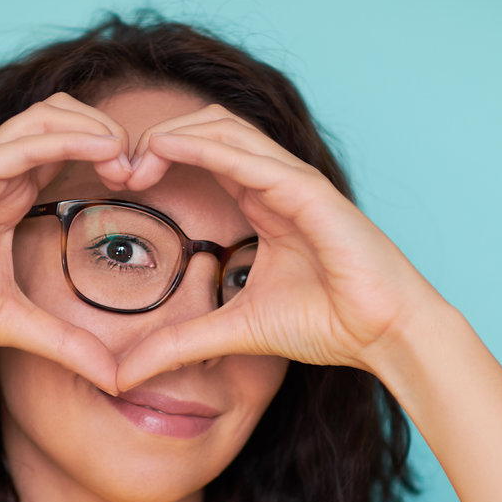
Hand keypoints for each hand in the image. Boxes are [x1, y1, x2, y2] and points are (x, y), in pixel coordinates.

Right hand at [0, 93, 131, 392]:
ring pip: (46, 116)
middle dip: (110, 131)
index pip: (68, 146)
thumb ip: (66, 345)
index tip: (142, 183)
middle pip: (63, 115)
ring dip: (95, 128)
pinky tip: (103, 151)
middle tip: (141, 169)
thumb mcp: (14, 324)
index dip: (109, 154)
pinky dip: (66, 139)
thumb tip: (114, 378)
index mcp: (10, 192)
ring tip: (126, 157)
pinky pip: (20, 145)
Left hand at [116, 105, 443, 389]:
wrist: (385, 335)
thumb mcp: (234, 331)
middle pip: (207, 126)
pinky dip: (204, 145)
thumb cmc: (328, 323)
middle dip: (157, 139)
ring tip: (133, 160)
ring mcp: (294, 181)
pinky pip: (249, 155)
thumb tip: (122, 375)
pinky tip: (166, 149)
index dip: (157, 158)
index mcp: (262, 201)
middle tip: (116, 170)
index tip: (118, 185)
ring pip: (224, 127)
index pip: (202, 154)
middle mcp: (276, 182)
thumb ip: (179, 345)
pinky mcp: (309, 191)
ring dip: (172, 134)